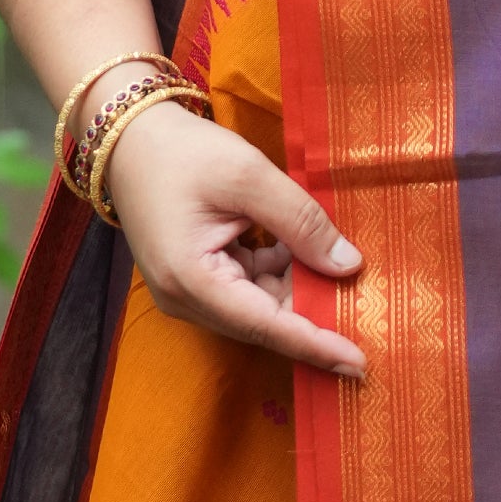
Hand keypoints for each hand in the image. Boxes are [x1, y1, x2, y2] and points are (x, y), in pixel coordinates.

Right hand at [99, 100, 365, 379]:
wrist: (130, 137)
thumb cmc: (182, 152)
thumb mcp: (249, 175)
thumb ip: (301, 221)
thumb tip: (348, 265)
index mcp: (192, 280)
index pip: (267, 325)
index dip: (316, 345)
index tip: (360, 364)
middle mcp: (186, 299)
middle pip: (265, 321)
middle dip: (315, 315)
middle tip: (369, 310)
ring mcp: (190, 292)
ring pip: (261, 307)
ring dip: (300, 290)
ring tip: (345, 274)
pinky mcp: (197, 279)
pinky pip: (249, 289)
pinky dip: (281, 275)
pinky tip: (308, 254)